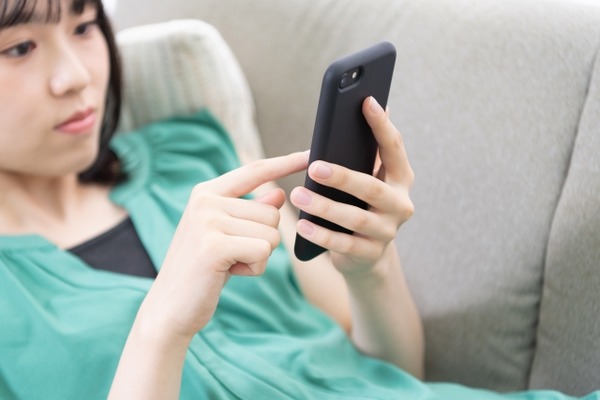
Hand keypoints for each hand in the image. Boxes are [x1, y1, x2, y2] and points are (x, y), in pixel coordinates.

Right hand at [141, 151, 308, 340]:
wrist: (170, 307)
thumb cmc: (202, 270)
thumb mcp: (227, 235)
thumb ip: (251, 212)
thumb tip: (279, 193)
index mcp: (207, 192)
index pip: (255, 171)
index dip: (285, 162)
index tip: (310, 153)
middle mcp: (206, 200)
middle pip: (272, 213)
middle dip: (263, 241)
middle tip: (232, 255)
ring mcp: (208, 221)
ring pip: (271, 234)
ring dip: (259, 256)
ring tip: (229, 264)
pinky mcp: (214, 245)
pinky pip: (264, 251)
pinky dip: (255, 268)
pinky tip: (230, 273)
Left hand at [290, 97, 413, 275]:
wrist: (366, 254)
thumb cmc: (361, 203)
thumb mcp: (367, 175)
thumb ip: (367, 148)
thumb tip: (373, 102)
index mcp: (401, 178)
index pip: (394, 147)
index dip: (381, 124)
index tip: (366, 101)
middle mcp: (400, 204)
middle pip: (371, 187)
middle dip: (342, 176)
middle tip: (314, 167)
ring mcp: (387, 231)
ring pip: (355, 217)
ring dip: (324, 207)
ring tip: (298, 196)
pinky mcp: (370, 254)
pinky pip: (343, 244)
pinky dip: (321, 234)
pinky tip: (302, 225)